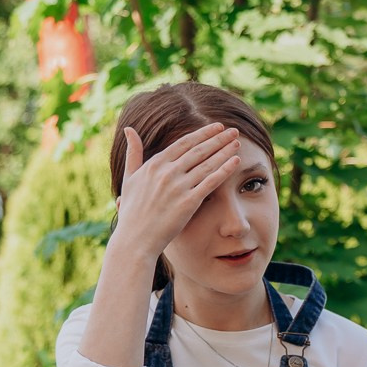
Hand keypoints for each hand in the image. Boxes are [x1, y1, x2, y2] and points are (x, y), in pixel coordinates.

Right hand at [112, 122, 240, 257]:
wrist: (136, 239)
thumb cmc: (132, 212)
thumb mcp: (129, 178)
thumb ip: (133, 153)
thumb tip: (129, 129)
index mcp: (154, 164)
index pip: (184, 143)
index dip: (203, 133)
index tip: (217, 127)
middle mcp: (167, 172)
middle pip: (199, 150)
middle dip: (218, 138)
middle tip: (234, 130)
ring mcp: (178, 187)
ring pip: (207, 163)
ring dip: (224, 151)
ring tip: (237, 142)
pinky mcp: (188, 202)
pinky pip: (211, 182)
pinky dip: (225, 170)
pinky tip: (236, 161)